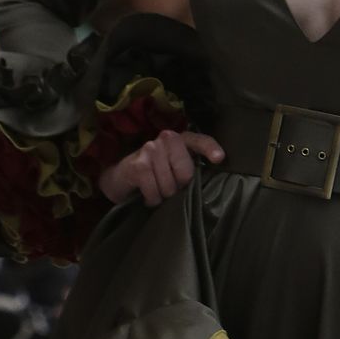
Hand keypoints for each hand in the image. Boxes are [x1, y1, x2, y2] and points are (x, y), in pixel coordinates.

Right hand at [99, 127, 224, 206]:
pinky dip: (151, 199)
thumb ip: (190, 169)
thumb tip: (207, 185)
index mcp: (180, 140)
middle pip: (186, 173)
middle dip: (178, 186)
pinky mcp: (138, 164)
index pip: (199, 140)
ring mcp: (150, 149)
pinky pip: (154, 192)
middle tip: (167, 185)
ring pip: (169, 186)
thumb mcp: (174, 169)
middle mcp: (166, 139)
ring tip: (155, 189)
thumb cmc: (154, 175)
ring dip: (162, 195)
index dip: (210, 148)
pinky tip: (146, 194)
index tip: (219, 158)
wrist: (120, 178)